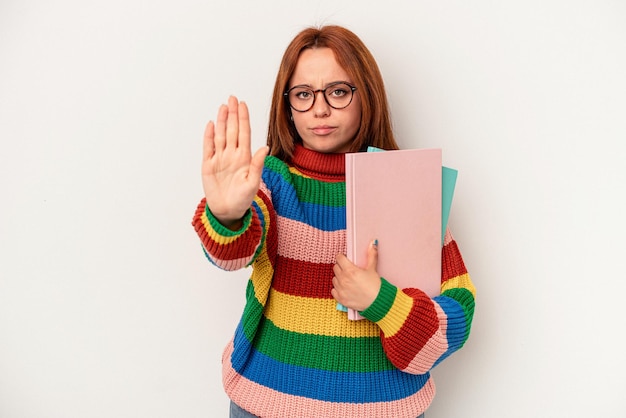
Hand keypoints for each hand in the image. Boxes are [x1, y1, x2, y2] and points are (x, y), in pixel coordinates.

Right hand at [202, 96, 268, 228]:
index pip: (244, 133)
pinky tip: (211, 124)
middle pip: (232, 130)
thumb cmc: (243, 198)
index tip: (243, 104)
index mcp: (244, 157)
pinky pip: (208, 147)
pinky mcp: (208, 165)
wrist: (227, 211)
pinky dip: (209, 136)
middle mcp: (232, 155)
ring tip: (223, 107)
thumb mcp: (253, 182)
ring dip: (221, 121)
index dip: (243, 118)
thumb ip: (257, 164)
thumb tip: (265, 147)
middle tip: (232, 98)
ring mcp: (220, 158)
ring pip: (220, 135)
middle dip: (232, 114)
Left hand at [332, 240, 381, 311]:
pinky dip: (337, 289)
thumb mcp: (372, 269)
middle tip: (348, 269)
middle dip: (340, 267)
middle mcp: (343, 279)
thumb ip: (371, 255)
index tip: (344, 258)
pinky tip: (345, 288)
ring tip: (347, 280)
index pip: (339, 258)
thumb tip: (373, 243)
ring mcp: (341, 289)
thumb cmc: (375, 286)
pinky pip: (333, 291)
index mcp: (350, 270)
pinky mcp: (340, 299)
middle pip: (335, 268)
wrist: (377, 302)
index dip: (342, 257)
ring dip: (339, 278)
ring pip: (334, 279)